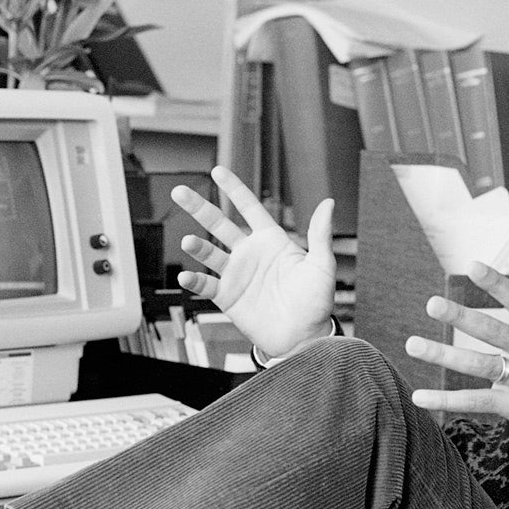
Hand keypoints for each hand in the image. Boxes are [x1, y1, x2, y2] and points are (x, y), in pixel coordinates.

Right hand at [173, 168, 336, 360]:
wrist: (303, 337)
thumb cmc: (316, 302)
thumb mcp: (322, 265)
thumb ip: (320, 234)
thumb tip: (328, 202)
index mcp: (271, 240)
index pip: (249, 208)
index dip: (234, 189)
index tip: (218, 171)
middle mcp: (250, 253)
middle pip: (219, 224)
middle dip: (200, 207)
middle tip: (180, 191)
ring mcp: (236, 274)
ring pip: (209, 253)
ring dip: (198, 246)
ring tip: (188, 240)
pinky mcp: (227, 297)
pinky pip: (206, 284)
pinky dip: (194, 280)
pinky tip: (186, 275)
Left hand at [407, 263, 508, 458]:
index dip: (497, 283)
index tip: (473, 265)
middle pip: (493, 331)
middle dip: (461, 316)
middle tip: (432, 303)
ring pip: (478, 364)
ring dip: (443, 355)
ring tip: (413, 345)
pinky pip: (475, 401)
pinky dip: (446, 400)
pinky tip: (420, 396)